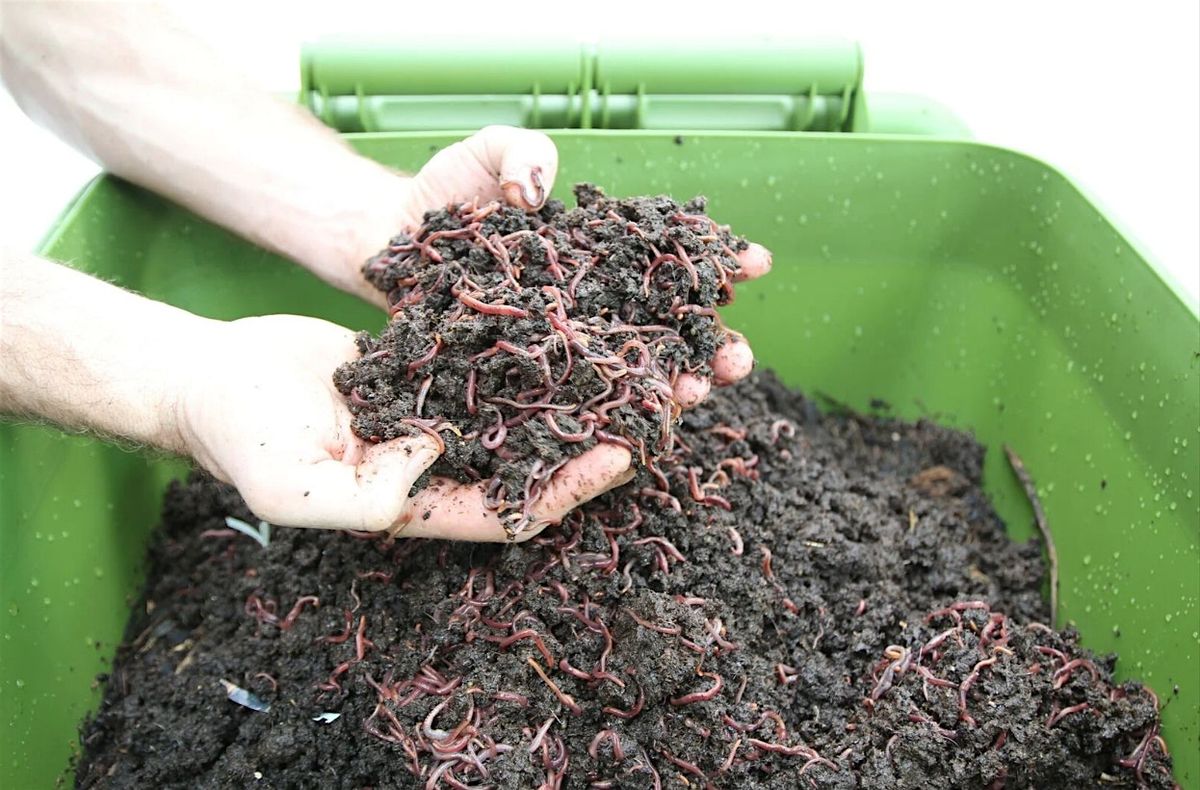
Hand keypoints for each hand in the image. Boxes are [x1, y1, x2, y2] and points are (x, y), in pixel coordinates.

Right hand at [177, 315, 632, 540]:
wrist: (213, 375)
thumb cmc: (241, 437)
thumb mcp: (292, 484)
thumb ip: (362, 495)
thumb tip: (432, 462)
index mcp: (422, 506)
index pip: (514, 506)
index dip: (572, 485)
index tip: (626, 453)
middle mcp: (445, 464)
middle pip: (538, 457)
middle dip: (601, 433)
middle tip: (665, 401)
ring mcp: (442, 414)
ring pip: (529, 405)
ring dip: (583, 386)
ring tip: (644, 357)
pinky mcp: (434, 367)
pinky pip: (496, 360)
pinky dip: (536, 347)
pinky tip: (580, 316)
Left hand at [346, 125, 772, 409]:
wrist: (381, 239)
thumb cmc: (442, 194)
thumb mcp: (488, 152)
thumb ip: (524, 153)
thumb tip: (540, 191)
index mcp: (602, 255)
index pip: (671, 261)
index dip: (715, 262)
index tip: (755, 262)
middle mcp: (589, 305)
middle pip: (662, 331)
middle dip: (708, 346)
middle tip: (736, 358)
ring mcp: (555, 346)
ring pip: (624, 375)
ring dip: (665, 390)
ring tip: (692, 394)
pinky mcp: (516, 379)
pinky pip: (562, 403)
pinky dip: (598, 419)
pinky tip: (626, 432)